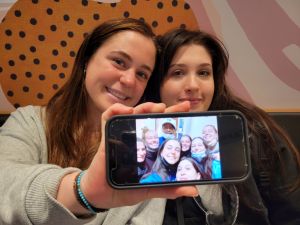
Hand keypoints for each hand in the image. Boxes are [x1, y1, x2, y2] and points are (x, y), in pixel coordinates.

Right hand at [82, 101, 196, 208]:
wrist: (101, 196)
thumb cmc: (123, 190)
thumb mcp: (149, 188)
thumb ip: (169, 188)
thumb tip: (193, 190)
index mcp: (146, 147)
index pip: (160, 128)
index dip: (173, 117)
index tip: (187, 110)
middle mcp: (134, 138)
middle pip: (149, 117)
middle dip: (164, 109)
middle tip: (180, 107)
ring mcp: (120, 136)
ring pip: (132, 113)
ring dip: (145, 107)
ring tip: (158, 108)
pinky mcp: (106, 137)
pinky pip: (107, 117)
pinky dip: (116, 110)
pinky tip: (127, 111)